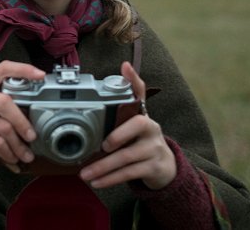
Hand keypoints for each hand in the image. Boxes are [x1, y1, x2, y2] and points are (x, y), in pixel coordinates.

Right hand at [0, 61, 43, 175]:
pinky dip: (7, 153)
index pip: (1, 69)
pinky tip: (11, 159)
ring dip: (17, 145)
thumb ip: (7, 106)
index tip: (40, 75)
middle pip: (4, 102)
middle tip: (32, 136)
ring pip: (3, 127)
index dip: (22, 70)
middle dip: (22, 122)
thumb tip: (38, 111)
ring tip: (24, 154)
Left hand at [79, 61, 176, 189]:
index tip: (124, 68)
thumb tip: (119, 69)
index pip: (140, 93)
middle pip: (135, 128)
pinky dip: (111, 179)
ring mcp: (154, 148)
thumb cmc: (140, 141)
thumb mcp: (130, 123)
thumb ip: (121, 103)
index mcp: (142, 114)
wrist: (164, 168)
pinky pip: (129, 173)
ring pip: (127, 156)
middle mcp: (152, 128)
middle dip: (116, 136)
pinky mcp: (154, 167)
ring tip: (85, 174)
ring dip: (104, 167)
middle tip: (99, 146)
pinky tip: (97, 182)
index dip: (134, 80)